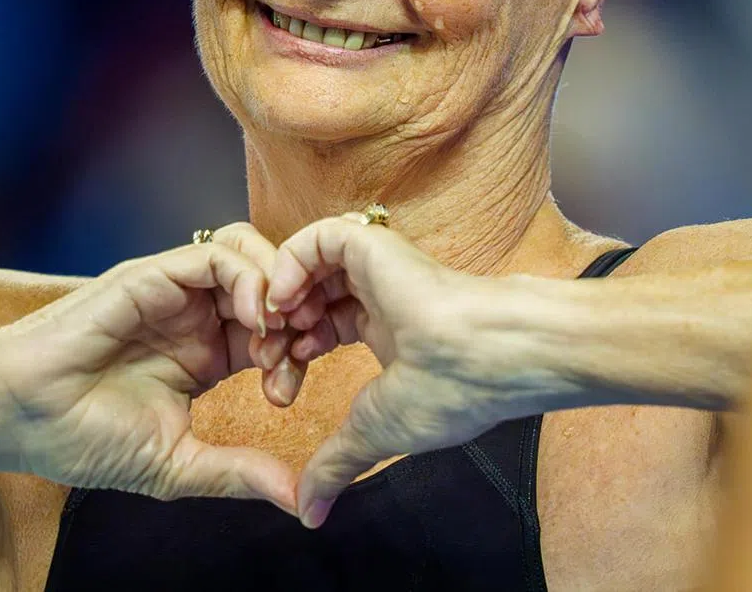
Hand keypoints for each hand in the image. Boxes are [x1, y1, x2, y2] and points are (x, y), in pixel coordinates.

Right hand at [0, 236, 297, 513]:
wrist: (21, 416)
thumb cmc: (84, 440)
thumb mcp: (176, 463)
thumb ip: (237, 472)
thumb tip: (299, 501)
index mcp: (205, 353)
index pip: (272, 333)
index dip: (294, 354)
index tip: (287, 394)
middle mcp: (196, 316)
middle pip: (270, 285)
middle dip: (295, 315)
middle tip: (297, 353)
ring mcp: (176, 291)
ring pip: (249, 256)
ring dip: (277, 287)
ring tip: (277, 332)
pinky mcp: (155, 274)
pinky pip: (215, 254)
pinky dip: (248, 276)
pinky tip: (253, 318)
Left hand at [261, 216, 551, 528]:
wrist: (485, 354)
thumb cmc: (448, 391)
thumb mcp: (376, 430)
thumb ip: (337, 463)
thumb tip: (309, 514)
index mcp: (387, 330)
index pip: (322, 330)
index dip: (292, 356)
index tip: (280, 390)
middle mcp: (379, 293)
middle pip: (309, 297)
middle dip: (279, 330)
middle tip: (265, 360)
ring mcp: (377, 266)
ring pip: (310, 263)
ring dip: (281, 296)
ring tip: (275, 331)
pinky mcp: (373, 244)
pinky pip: (319, 237)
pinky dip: (290, 261)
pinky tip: (284, 299)